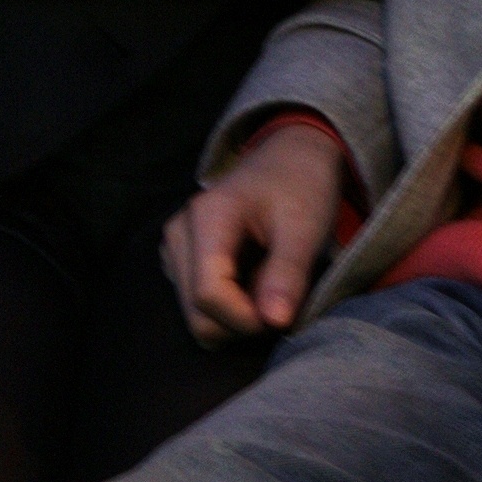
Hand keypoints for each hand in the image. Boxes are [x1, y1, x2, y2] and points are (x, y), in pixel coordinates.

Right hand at [160, 123, 343, 342]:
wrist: (291, 158)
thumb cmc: (300, 186)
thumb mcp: (305, 226)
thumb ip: (288, 274)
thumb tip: (274, 322)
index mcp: (207, 217)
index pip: (208, 294)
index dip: (245, 318)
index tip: (282, 315)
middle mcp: (179, 233)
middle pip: (197, 313)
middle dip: (243, 323)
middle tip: (282, 303)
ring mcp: (176, 248)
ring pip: (196, 317)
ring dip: (237, 319)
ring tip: (270, 288)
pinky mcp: (182, 262)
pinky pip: (199, 309)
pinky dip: (230, 311)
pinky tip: (255, 284)